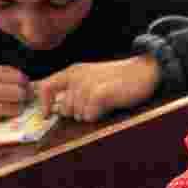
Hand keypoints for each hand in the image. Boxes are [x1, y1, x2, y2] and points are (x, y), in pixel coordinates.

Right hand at [0, 66, 31, 129]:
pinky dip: (7, 115)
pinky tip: (3, 112)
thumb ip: (0, 75)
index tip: (25, 85)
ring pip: (15, 107)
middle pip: (19, 92)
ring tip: (15, 106)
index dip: (24, 82)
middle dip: (25, 95)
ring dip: (18, 108)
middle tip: (24, 97)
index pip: (17, 76)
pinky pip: (5, 116)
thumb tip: (24, 81)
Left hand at [35, 56, 160, 121]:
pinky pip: (89, 116)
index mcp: (73, 71)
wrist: (143, 71)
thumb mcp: (92, 79)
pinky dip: (98, 116)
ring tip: (104, 103)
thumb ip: (74, 91)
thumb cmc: (119, 79)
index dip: (44, 104)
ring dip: (90, 114)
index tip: (47, 116)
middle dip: (78, 113)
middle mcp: (77, 76)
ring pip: (78, 115)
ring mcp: (87, 84)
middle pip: (65, 109)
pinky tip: (108, 106)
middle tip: (95, 105)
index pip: (46, 87)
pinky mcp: (99, 93)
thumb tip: (59, 110)